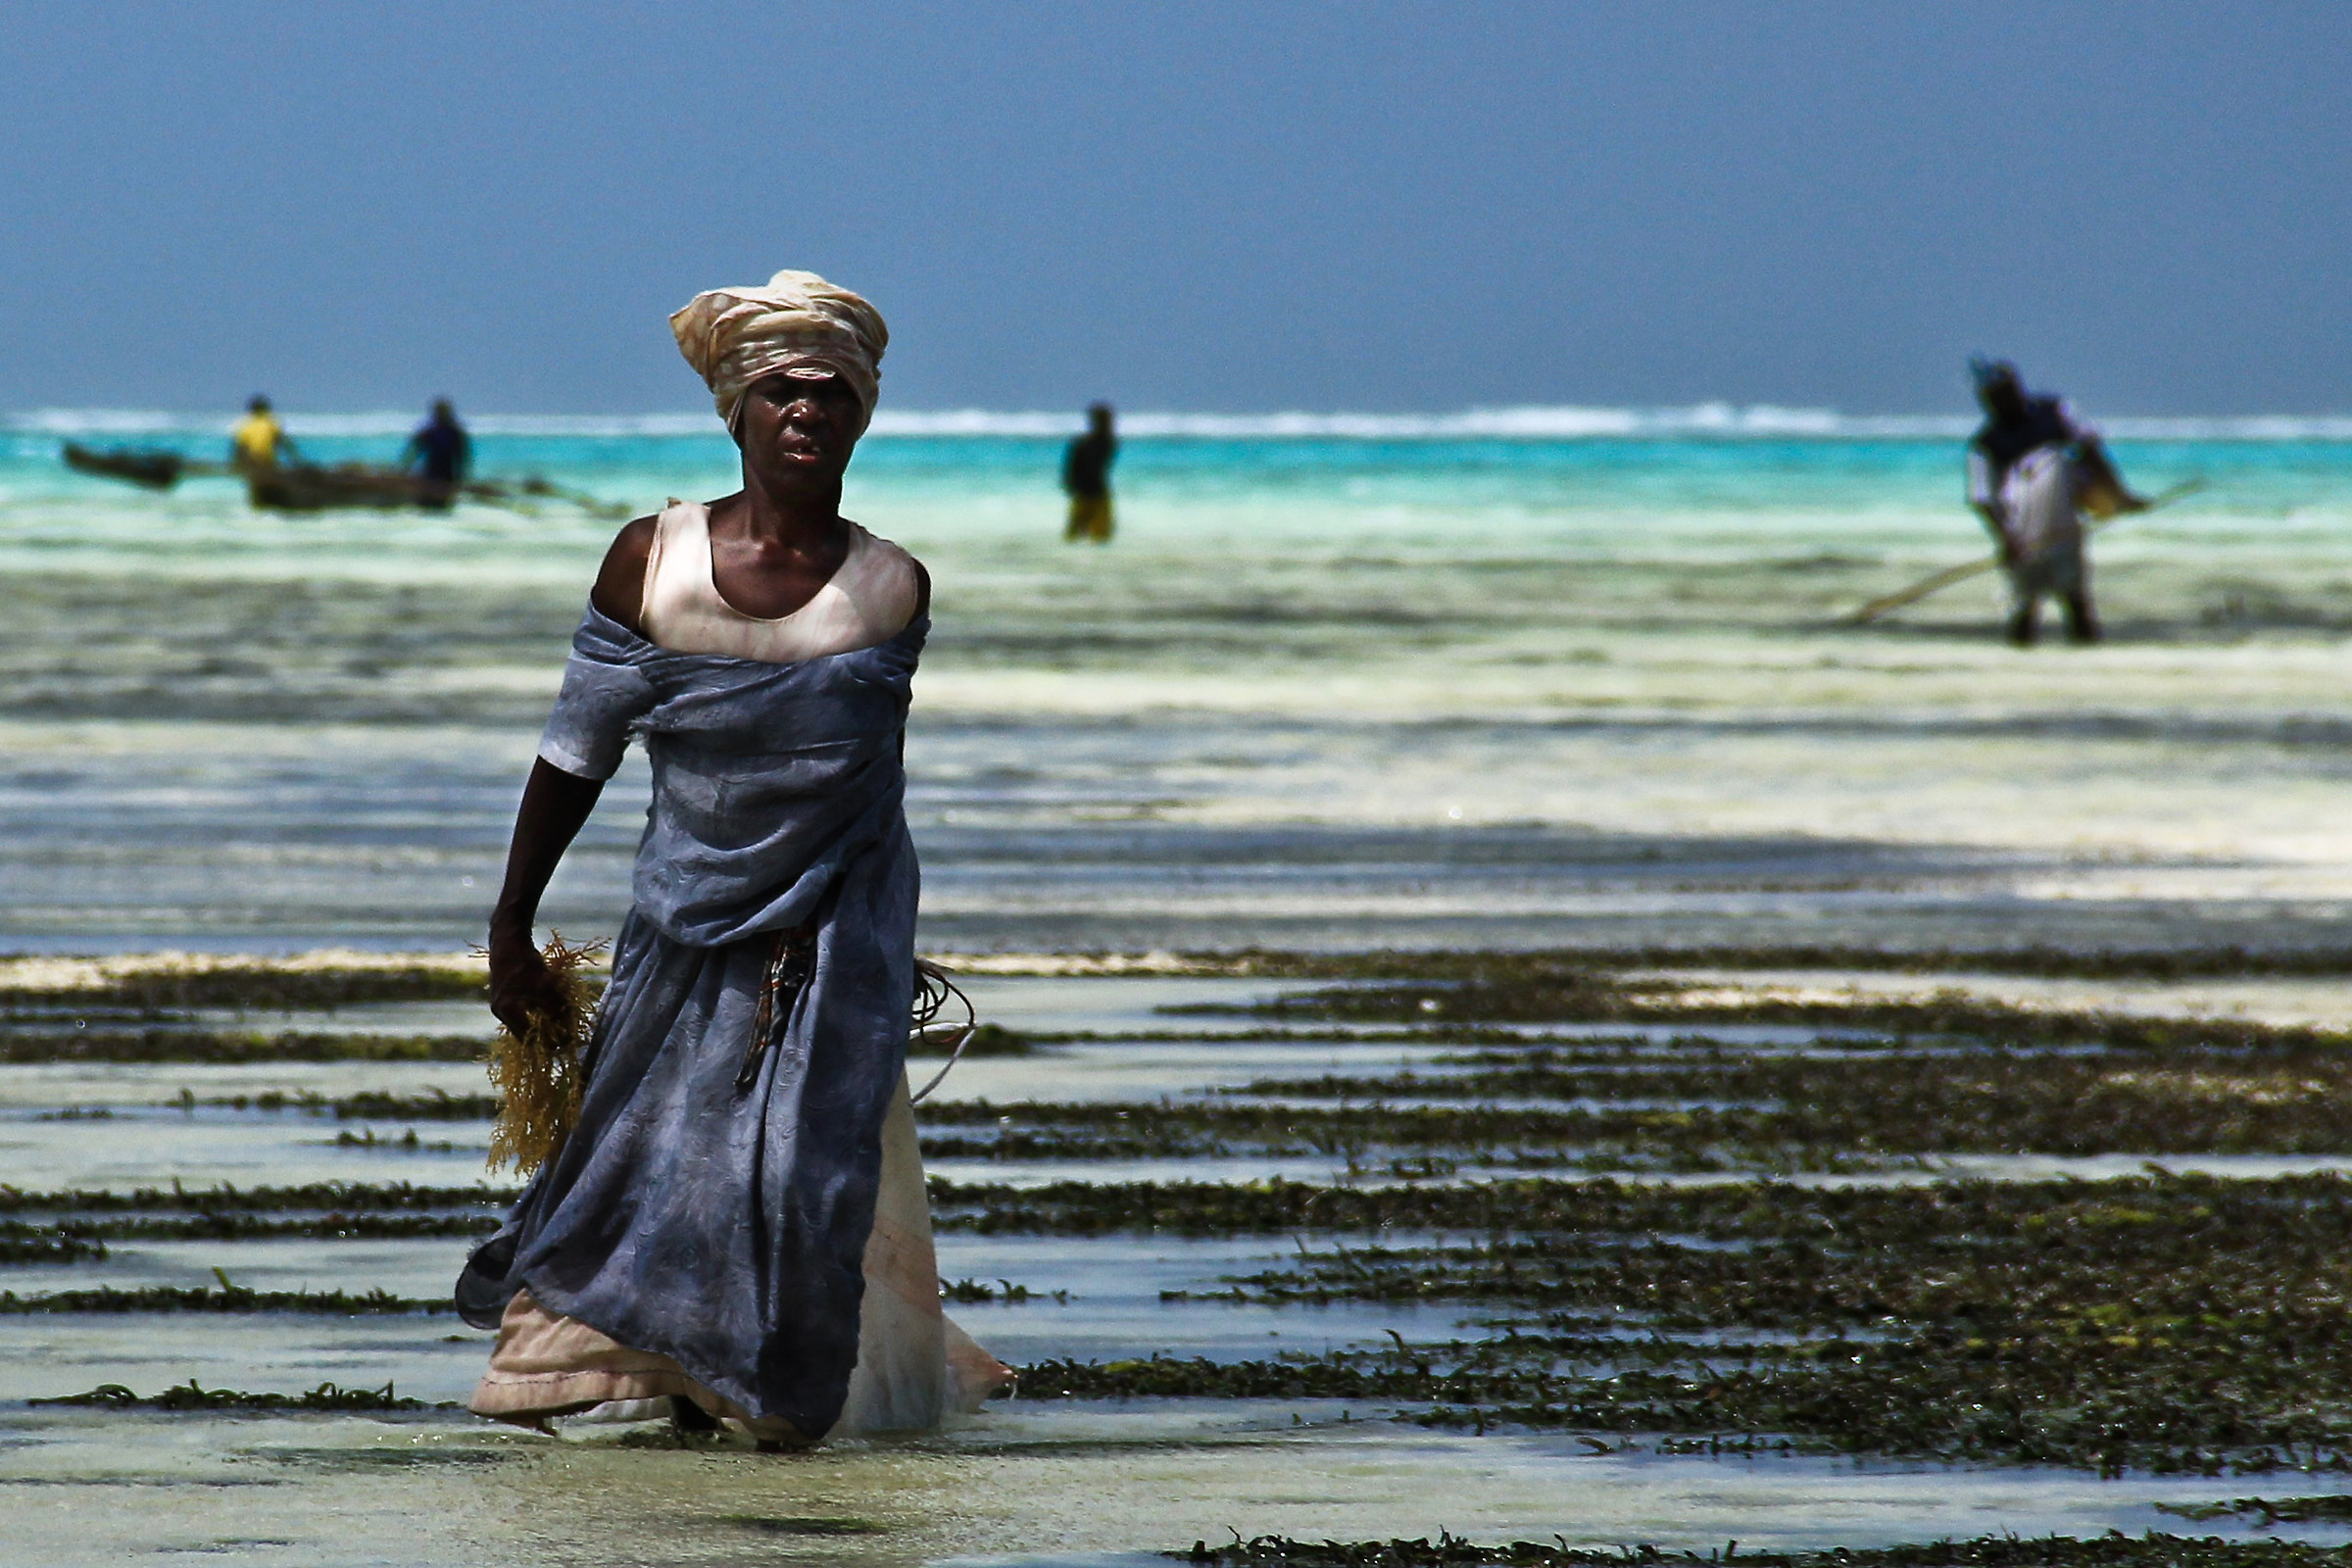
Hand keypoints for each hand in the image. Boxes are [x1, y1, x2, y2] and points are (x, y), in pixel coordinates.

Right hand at [488, 923, 567, 1038]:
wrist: (508, 941)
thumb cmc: (525, 962)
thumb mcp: (545, 985)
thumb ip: (556, 1006)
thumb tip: (566, 1025)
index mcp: (507, 1010)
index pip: (530, 1037)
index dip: (550, 1042)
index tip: (567, 1043)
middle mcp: (500, 1012)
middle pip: (525, 1035)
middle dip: (545, 1038)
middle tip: (564, 1039)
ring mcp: (500, 1006)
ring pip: (523, 1025)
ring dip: (540, 1027)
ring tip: (559, 1028)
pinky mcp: (504, 998)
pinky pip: (521, 1015)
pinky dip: (535, 1017)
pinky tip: (548, 1015)